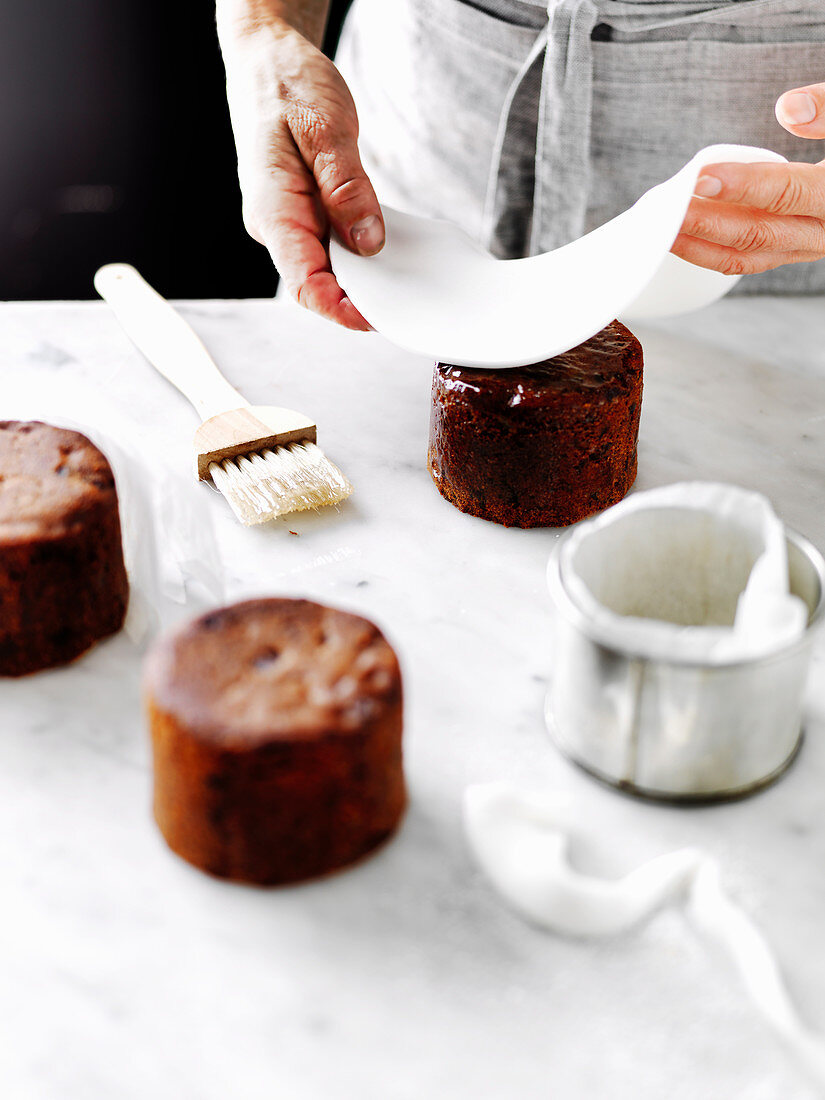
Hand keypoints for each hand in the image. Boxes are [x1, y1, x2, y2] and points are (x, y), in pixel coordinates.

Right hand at [219, 18, 383, 329]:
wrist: (265, 60)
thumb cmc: (285, 85)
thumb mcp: (324, 128)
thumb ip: (347, 187)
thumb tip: (368, 242)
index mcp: (272, 210)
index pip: (302, 283)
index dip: (339, 310)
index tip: (377, 318)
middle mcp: (276, 225)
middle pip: (316, 285)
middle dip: (357, 300)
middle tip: (405, 301)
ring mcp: (289, 221)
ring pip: (325, 268)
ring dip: (361, 279)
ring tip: (402, 278)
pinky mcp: (303, 213)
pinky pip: (330, 245)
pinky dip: (358, 253)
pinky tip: (386, 250)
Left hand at [672, 83, 824, 275]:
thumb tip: (788, 108)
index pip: (787, 194)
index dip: (744, 186)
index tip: (702, 177)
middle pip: (759, 234)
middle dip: (707, 224)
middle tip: (667, 210)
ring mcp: (807, 246)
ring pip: (749, 257)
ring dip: (701, 246)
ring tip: (663, 229)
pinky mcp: (791, 248)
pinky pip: (747, 259)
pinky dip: (711, 250)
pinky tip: (682, 236)